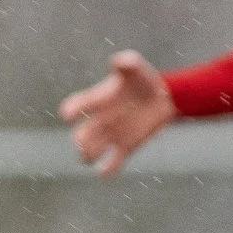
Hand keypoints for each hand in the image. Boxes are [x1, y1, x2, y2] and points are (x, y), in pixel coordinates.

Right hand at [58, 50, 176, 174]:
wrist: (164, 96)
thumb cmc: (145, 79)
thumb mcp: (137, 68)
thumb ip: (128, 63)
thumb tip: (120, 61)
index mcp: (96, 101)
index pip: (75, 106)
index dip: (70, 111)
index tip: (69, 114)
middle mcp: (99, 120)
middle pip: (80, 136)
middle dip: (79, 142)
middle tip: (84, 143)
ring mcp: (111, 135)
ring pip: (90, 151)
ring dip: (87, 156)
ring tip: (92, 157)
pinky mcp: (125, 147)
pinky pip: (111, 163)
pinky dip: (106, 170)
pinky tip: (105, 171)